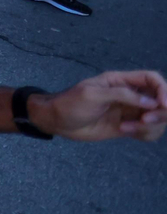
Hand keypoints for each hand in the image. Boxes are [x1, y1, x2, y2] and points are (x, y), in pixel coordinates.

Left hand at [34, 71, 166, 140]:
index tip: (164, 105)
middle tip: (144, 120)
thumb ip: (122, 96)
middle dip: (160, 113)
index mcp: (121, 81)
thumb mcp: (92, 95)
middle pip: (161, 100)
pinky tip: (125, 132)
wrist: (56, 121)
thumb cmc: (69, 103)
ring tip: (127, 128)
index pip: (152, 79)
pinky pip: (148, 131)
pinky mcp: (128, 126)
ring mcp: (130, 111)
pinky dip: (145, 134)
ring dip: (151, 126)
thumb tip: (152, 103)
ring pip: (158, 118)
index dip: (164, 90)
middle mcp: (129, 94)